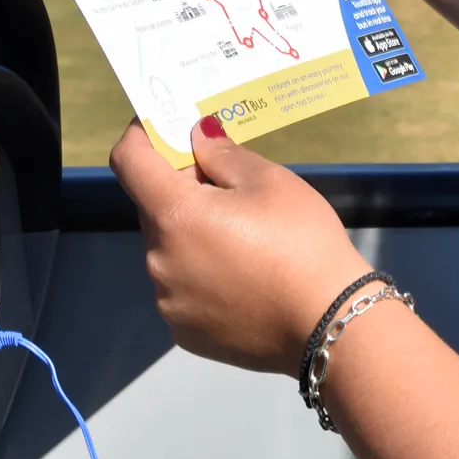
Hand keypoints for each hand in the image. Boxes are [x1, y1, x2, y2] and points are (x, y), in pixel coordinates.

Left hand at [109, 116, 373, 375]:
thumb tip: (196, 136)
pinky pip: (182, 289)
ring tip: (245, 240)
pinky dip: (200, 274)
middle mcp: (157, 260)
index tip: (165, 126)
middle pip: (153, 208)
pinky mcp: (185, 333)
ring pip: (168, 250)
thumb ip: (222, 154)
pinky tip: (243, 278)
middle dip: (179, 188)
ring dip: (191, 234)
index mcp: (174, 215)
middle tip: (227, 185)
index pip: (129, 161)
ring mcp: (168, 302)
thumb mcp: (270, 181)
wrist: (329, 324)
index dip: (141, 135)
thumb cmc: (302, 241)